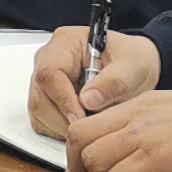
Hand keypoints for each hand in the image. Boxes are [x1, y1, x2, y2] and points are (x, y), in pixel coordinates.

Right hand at [27, 29, 157, 137]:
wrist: (132, 68)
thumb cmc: (131, 61)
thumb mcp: (131, 68)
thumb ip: (112, 83)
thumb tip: (87, 101)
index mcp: (65, 42)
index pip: (50, 73)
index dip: (63, 100)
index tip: (81, 118)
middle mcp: (48, 59)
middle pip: (40, 95)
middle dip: (63, 118)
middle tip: (89, 128)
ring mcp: (43, 79)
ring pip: (39, 110)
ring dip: (62, 125)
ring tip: (90, 125)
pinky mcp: (45, 97)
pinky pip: (42, 119)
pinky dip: (59, 129)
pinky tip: (81, 125)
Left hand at [66, 89, 171, 171]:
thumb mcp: (170, 110)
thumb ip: (142, 124)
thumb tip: (122, 149)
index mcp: (135, 105)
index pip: (83, 124)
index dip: (77, 151)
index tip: (83, 169)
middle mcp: (133, 118)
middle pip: (80, 141)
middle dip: (84, 168)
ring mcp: (142, 137)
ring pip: (96, 162)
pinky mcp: (156, 159)